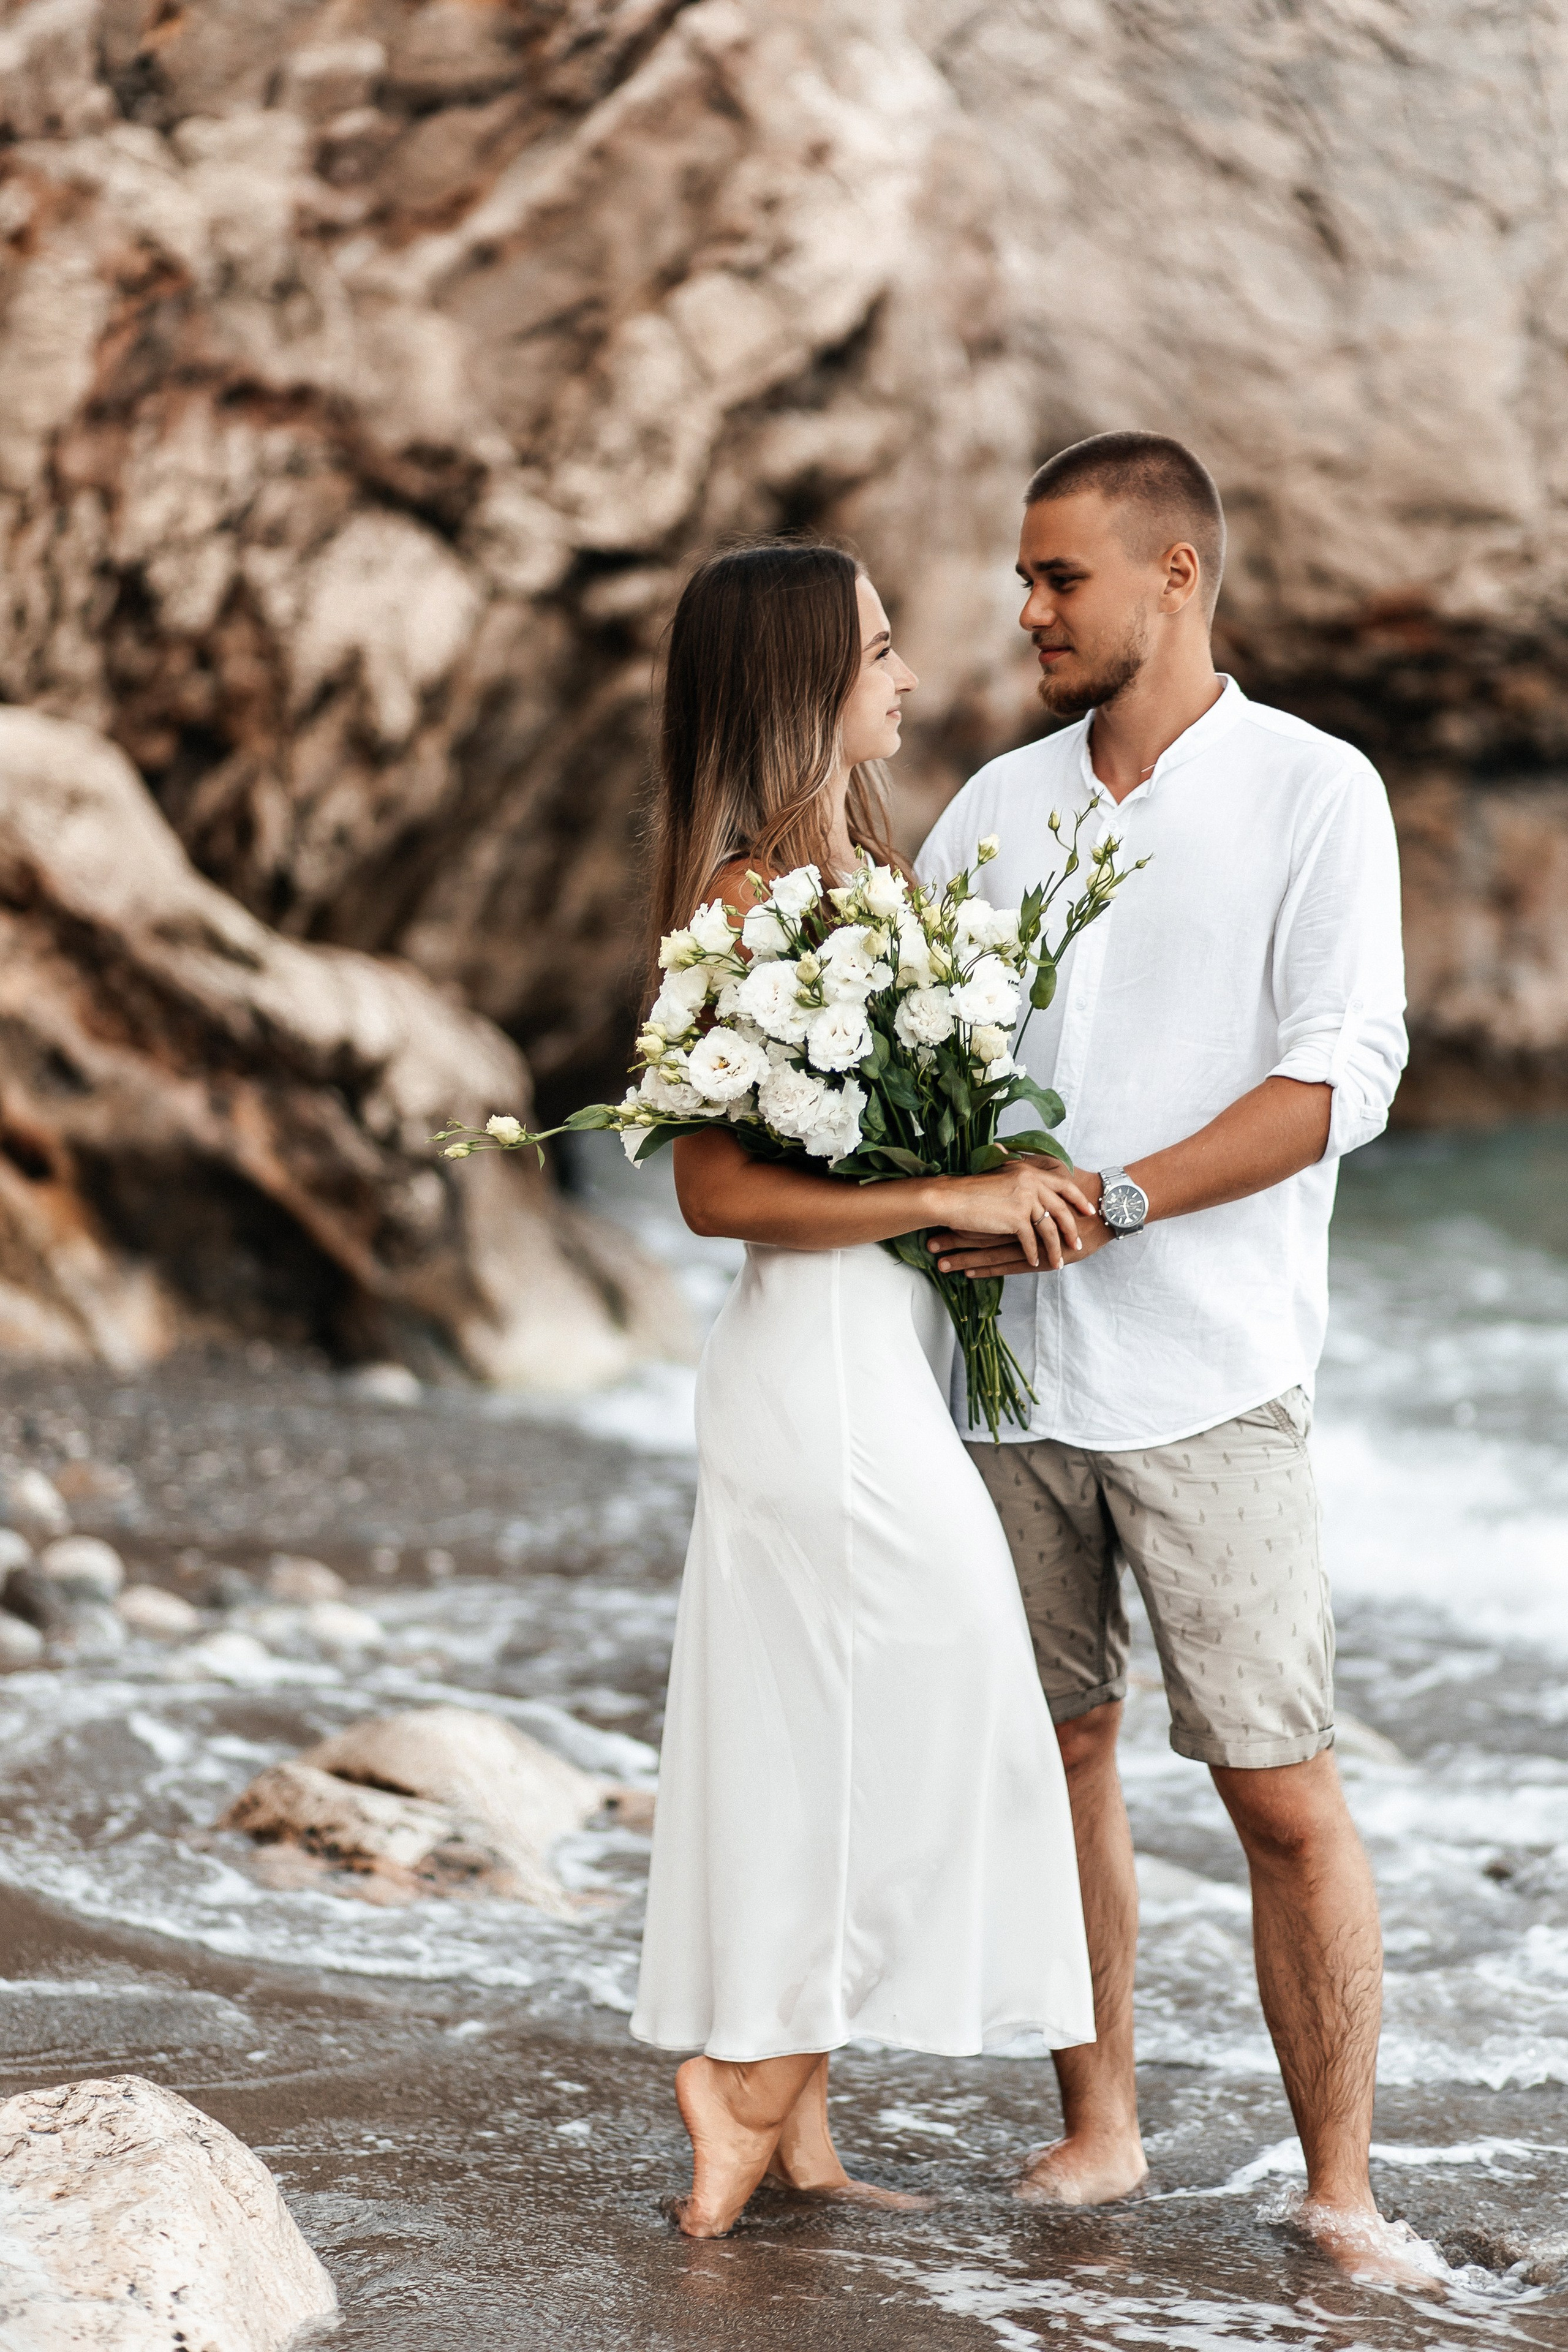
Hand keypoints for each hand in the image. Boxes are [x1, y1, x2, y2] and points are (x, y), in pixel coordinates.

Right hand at [920, 1160, 1099, 1273]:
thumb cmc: (970, 1190)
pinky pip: (1032, 1241)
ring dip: (1054, 1249)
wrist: (951, 1198)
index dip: (1077, 1199)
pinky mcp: (1016, 1218)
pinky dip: (1033, 1254)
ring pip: (1049, 1229)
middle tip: (1077, 1243)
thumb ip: (1019, 1180)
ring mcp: (1025, 1200)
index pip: (1062, 1185)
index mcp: (1029, 1172)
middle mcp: (1031, 1183)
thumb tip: (1032, 1191)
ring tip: (1058, 1262)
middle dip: (1071, 1229)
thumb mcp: (1000, 1177)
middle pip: (1061, 1209)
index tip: (1088, 1210)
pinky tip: (1035, 1263)